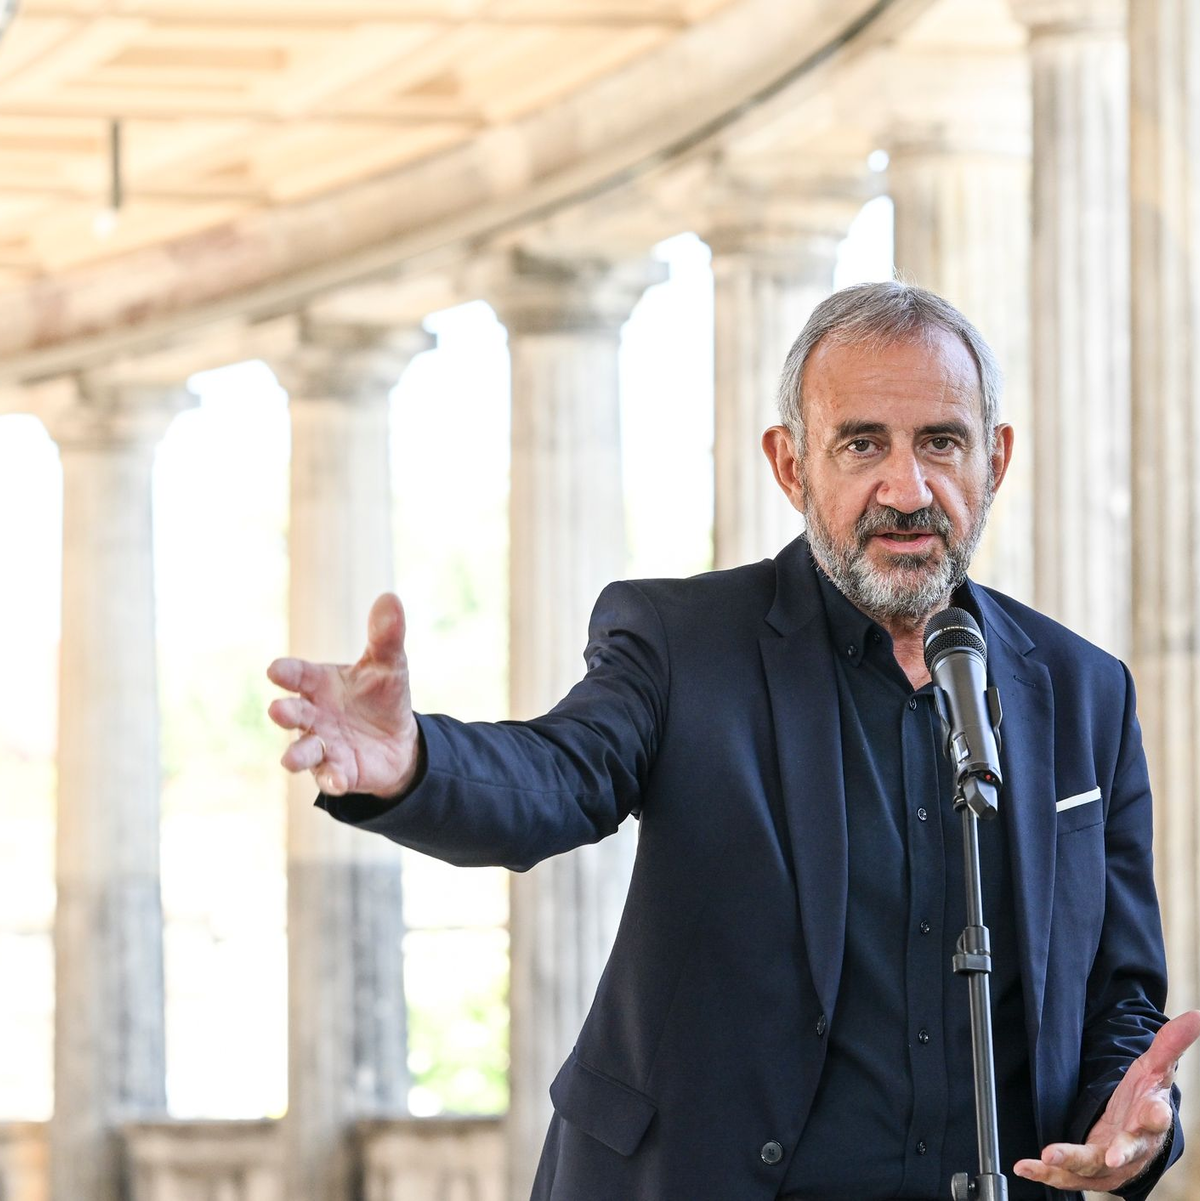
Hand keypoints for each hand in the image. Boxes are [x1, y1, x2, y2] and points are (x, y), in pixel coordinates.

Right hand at [266, 593, 420, 797]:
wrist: (397, 739)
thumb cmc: (381, 696)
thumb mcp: (389, 664)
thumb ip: (385, 635)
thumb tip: (390, 598)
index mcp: (318, 684)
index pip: (296, 675)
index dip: (286, 672)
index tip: (276, 670)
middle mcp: (313, 715)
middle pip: (292, 713)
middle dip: (285, 712)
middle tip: (279, 710)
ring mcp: (322, 745)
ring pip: (302, 751)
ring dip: (296, 754)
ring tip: (291, 759)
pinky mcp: (338, 771)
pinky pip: (329, 777)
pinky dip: (331, 779)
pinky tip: (338, 780)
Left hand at [1013, 1010, 1199, 1193]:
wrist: (1135, 1135)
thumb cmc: (1145, 1100)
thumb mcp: (1155, 1070)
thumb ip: (1170, 1044)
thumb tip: (1196, 1015)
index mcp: (1151, 1119)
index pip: (1158, 1116)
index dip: (1157, 1114)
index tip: (1157, 1111)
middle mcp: (1133, 1146)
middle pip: (1129, 1150)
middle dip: (1120, 1152)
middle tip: (1113, 1154)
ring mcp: (1111, 1162)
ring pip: (1094, 1166)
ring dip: (1071, 1162)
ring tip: (1049, 1156)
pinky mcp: (1089, 1171)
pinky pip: (1067, 1176)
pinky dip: (1046, 1174)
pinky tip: (1025, 1167)